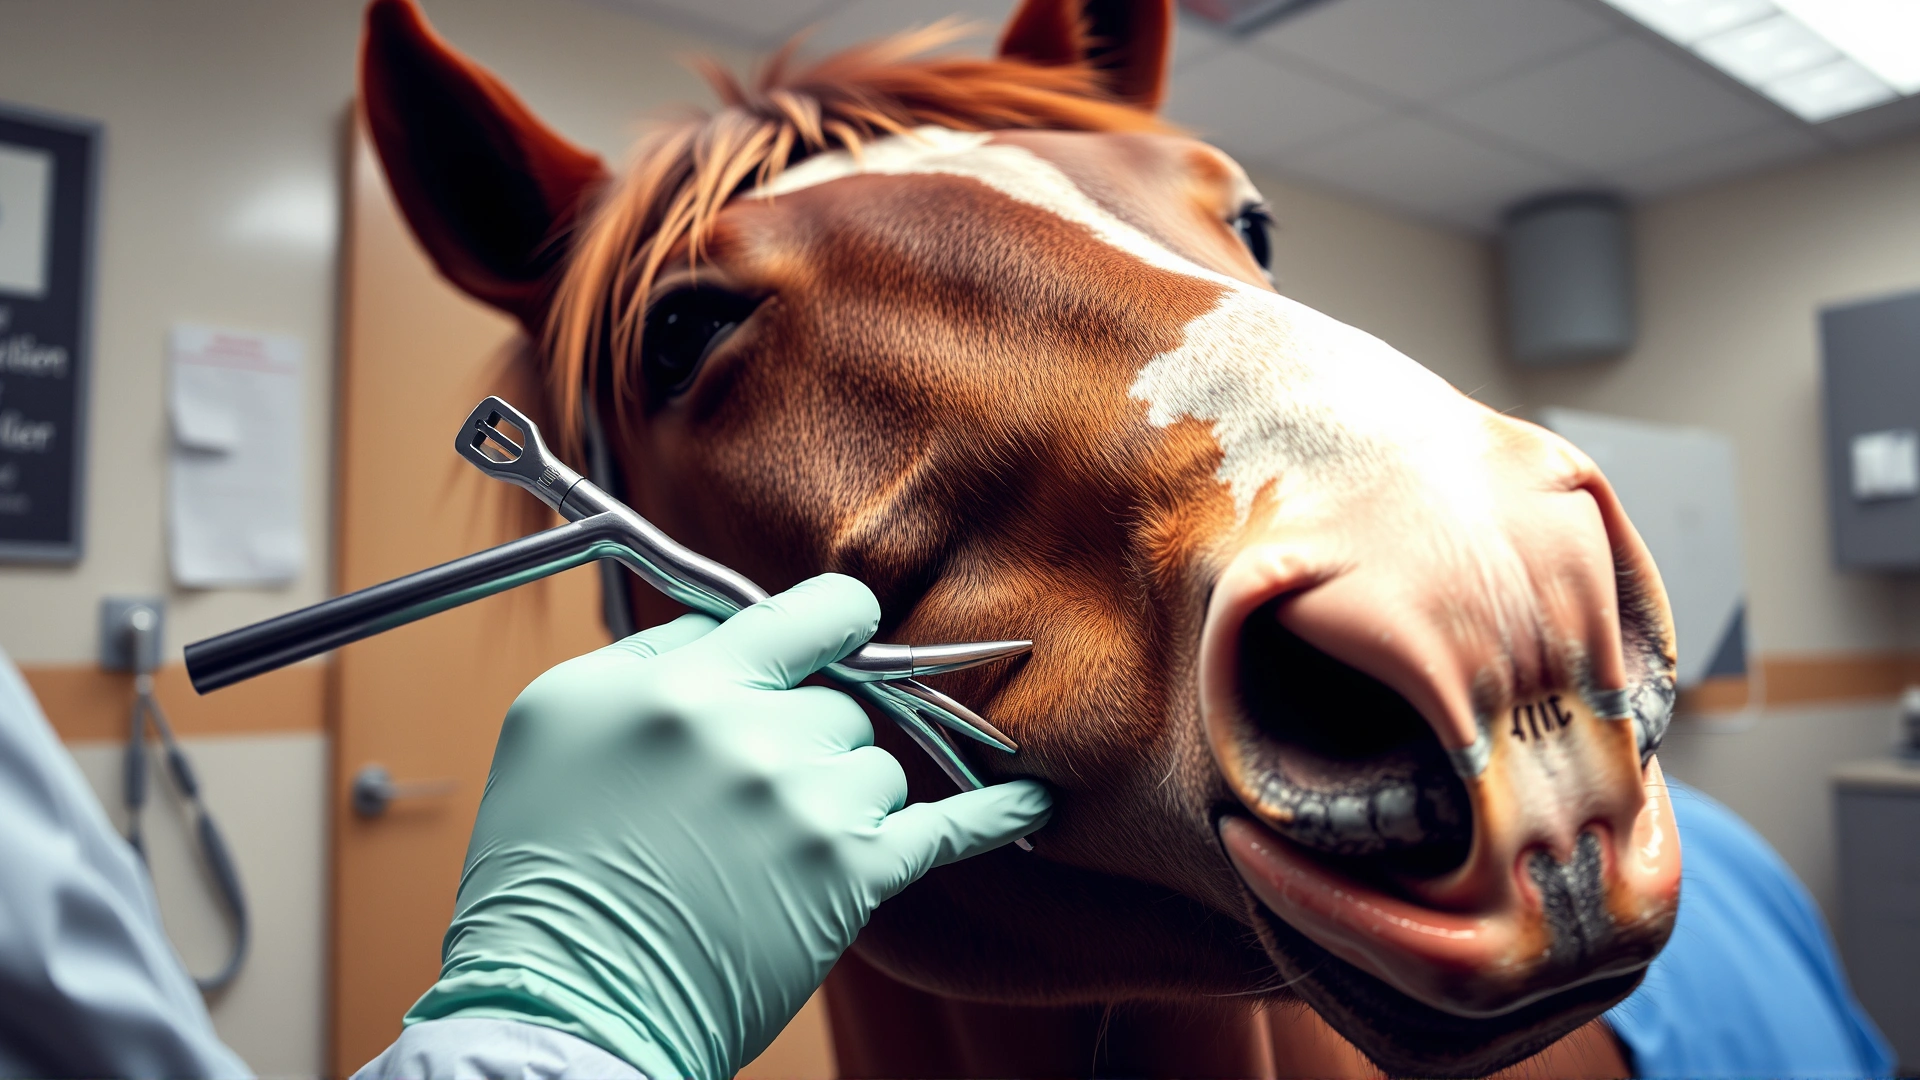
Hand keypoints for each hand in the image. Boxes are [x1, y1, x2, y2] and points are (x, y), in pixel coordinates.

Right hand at [403, 574, 1050, 1079]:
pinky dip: (995, 814)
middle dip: (811, 737)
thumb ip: (653, 655)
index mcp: (675, 681)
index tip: (841, 634)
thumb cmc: (545, 868)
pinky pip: (947, 827)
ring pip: (876, 763)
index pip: (804, 612)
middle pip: (841, 697)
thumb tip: (734, 624)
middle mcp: (743, 727)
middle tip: (753, 795)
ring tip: (769, 853)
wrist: (565, 1001)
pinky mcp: (845, 874)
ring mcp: (801, 800)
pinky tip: (1035, 802)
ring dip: (841, 797)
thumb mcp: (559, 718)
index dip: (833, 624)